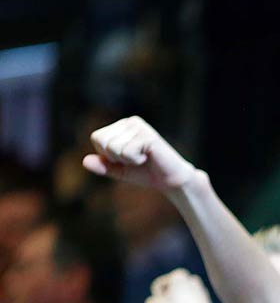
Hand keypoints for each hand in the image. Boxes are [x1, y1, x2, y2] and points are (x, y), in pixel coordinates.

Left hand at [83, 117, 198, 190]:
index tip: (126, 158)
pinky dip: (135, 161)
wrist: (171, 181)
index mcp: (121, 126)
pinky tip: (148, 158)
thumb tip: (85, 161)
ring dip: (127, 160)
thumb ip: (102, 166)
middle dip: (115, 157)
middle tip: (135, 159)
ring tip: (143, 158)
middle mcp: (130, 122)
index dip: (107, 155)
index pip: (97, 138)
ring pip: (112, 147)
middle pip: (102, 141)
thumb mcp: (119, 171)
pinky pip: (126, 152)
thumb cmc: (147, 173)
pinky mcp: (148, 135)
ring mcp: (139, 127)